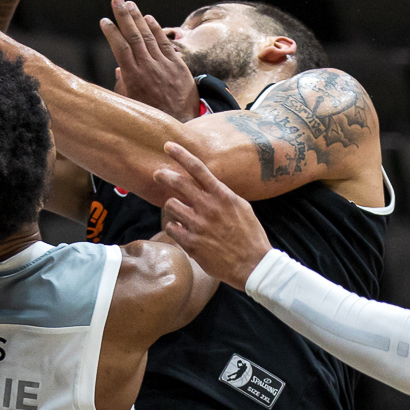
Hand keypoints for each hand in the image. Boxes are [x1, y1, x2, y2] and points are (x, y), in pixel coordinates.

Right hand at [104, 0, 197, 118]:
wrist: (181, 124)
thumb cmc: (151, 115)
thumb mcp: (131, 103)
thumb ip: (123, 85)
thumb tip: (118, 69)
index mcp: (133, 77)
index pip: (120, 48)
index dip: (112, 32)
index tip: (104, 21)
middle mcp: (148, 67)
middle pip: (134, 36)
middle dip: (124, 16)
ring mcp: (164, 65)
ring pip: (149, 36)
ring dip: (138, 18)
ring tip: (129, 4)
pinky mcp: (178, 65)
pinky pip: (165, 43)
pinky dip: (157, 29)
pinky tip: (149, 18)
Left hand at [157, 141, 271, 289]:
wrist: (252, 264)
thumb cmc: (249, 234)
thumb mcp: (241, 207)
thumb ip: (222, 194)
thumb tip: (208, 186)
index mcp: (222, 195)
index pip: (198, 168)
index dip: (180, 154)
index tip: (168, 145)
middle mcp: (208, 207)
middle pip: (178, 183)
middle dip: (164, 175)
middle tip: (157, 174)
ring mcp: (198, 225)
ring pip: (171, 206)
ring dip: (173, 207)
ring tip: (181, 213)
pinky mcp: (191, 243)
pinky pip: (172, 228)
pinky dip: (175, 228)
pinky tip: (184, 231)